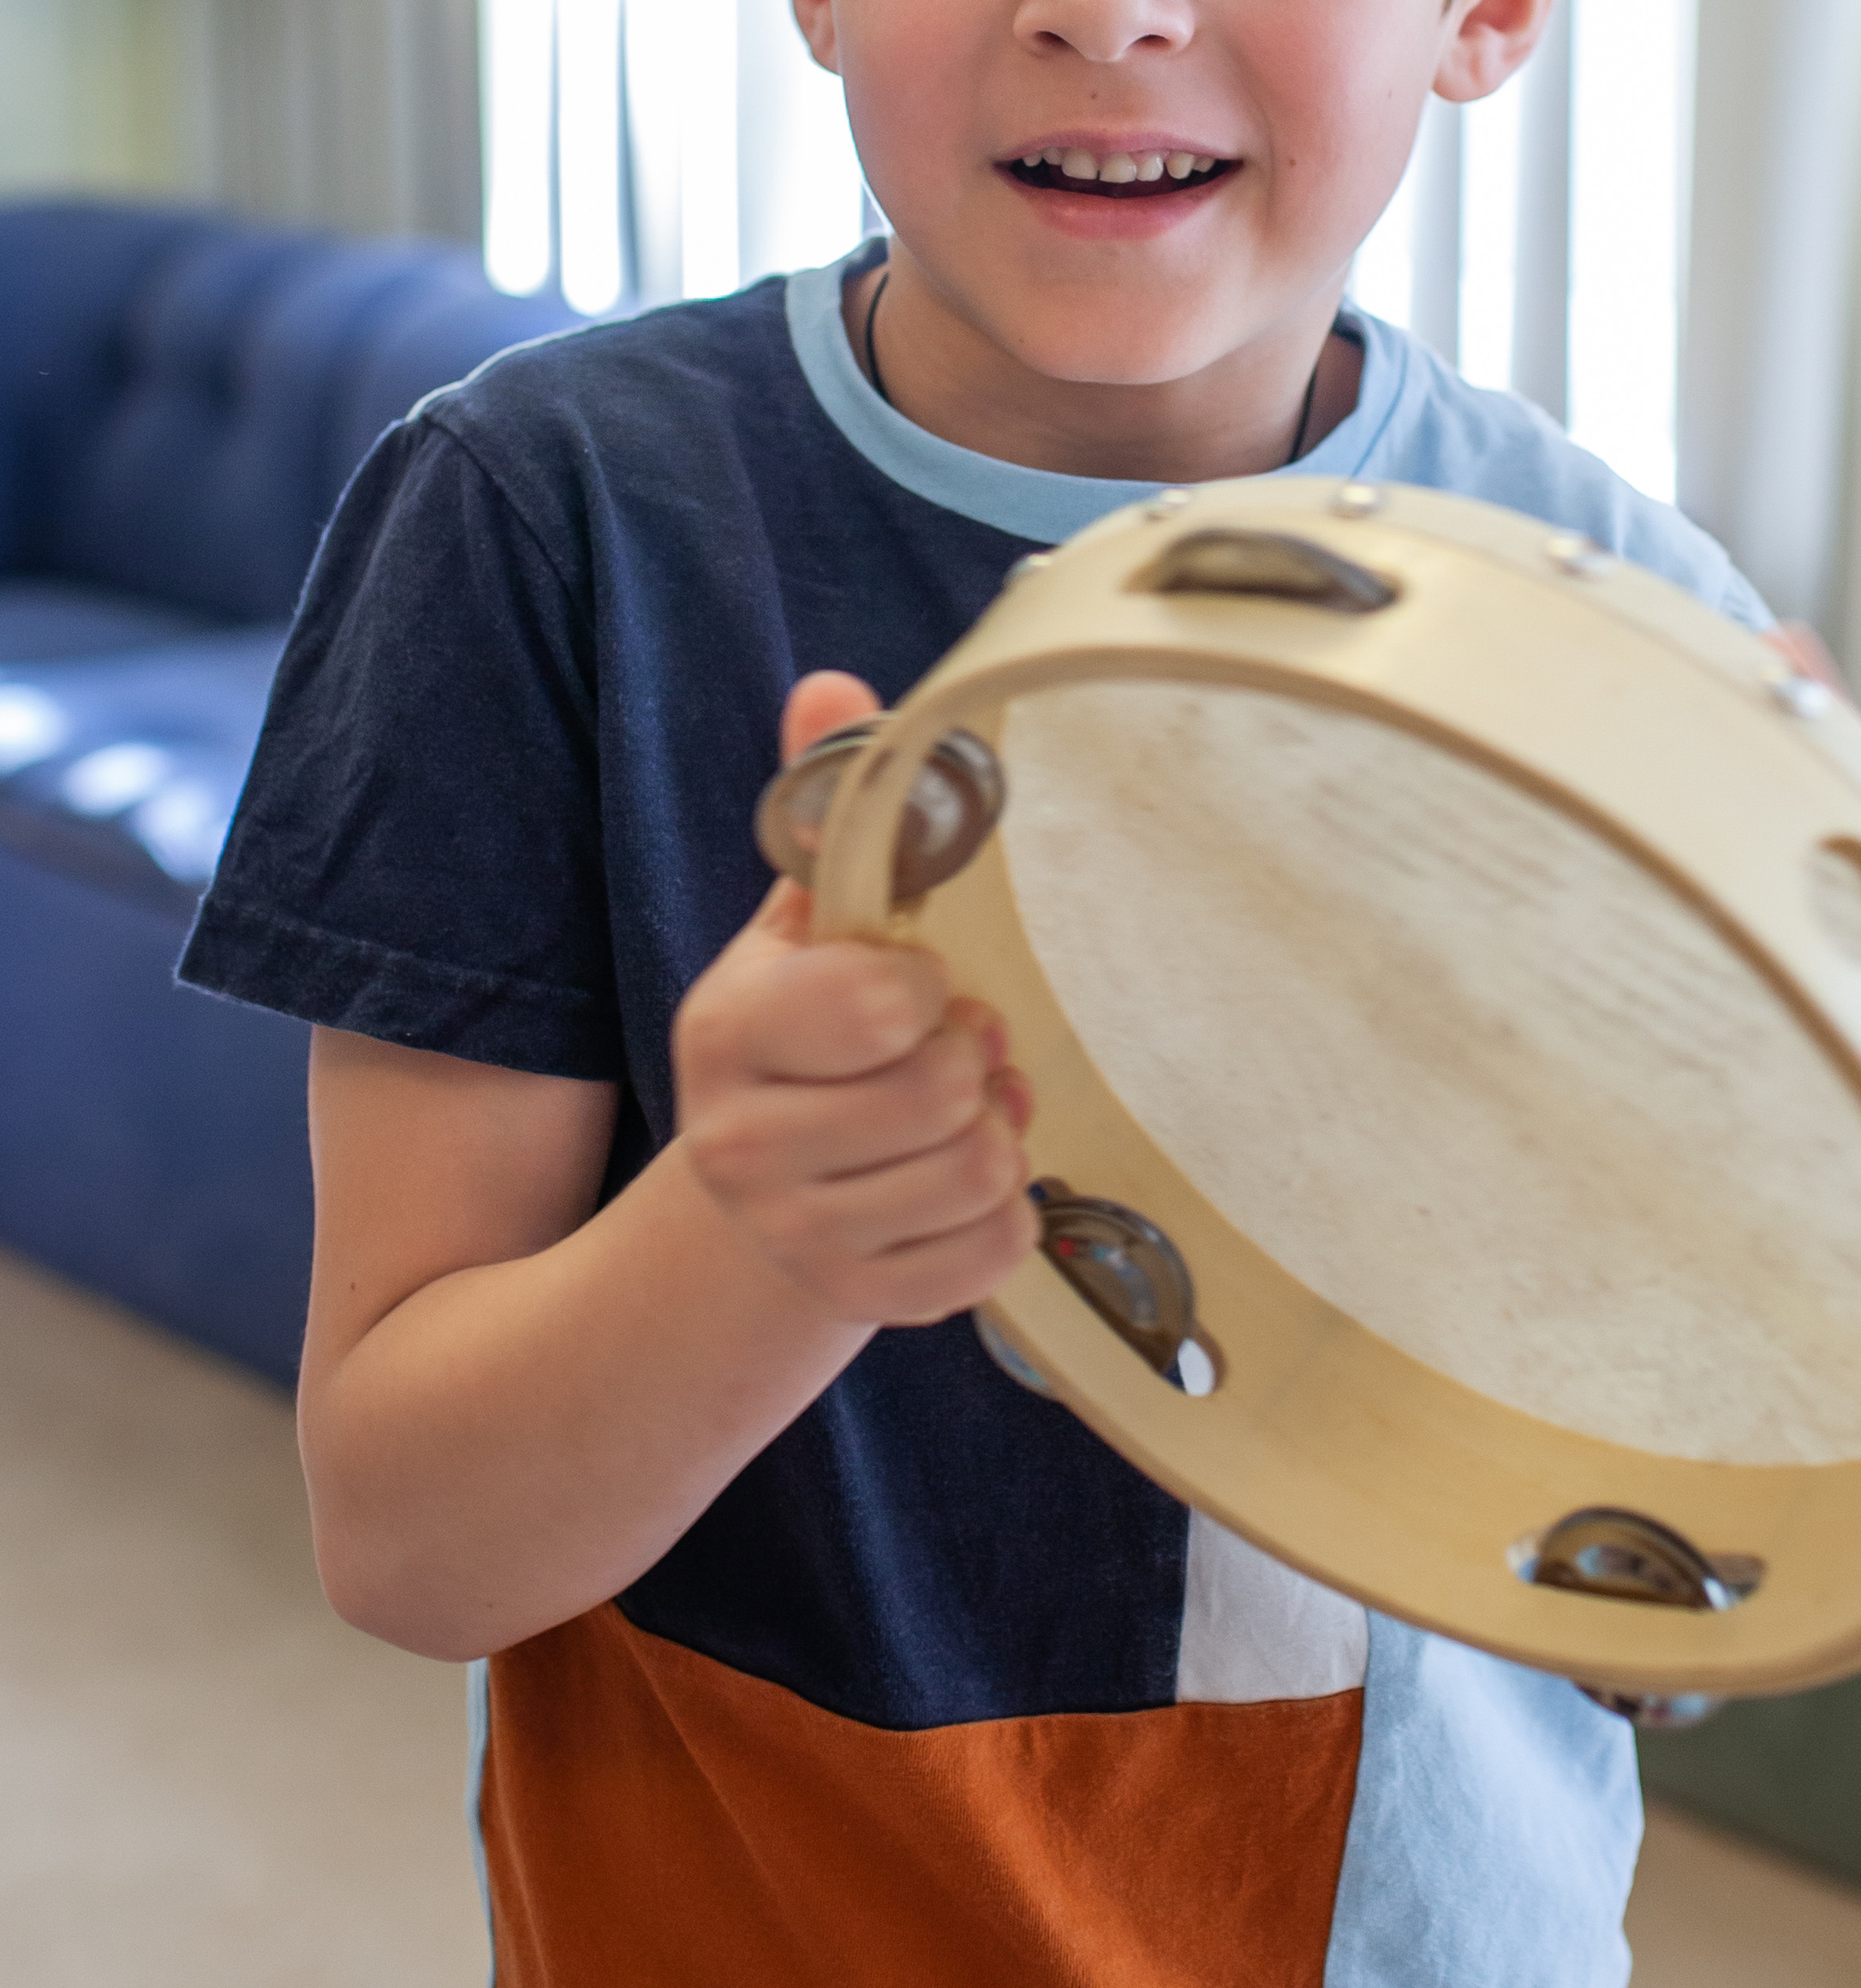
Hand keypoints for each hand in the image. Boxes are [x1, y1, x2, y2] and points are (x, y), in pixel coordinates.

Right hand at [669, 670, 1034, 1324]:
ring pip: (981, 1172)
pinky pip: (997, 1251)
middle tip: (942, 1054)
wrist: (745, 1219)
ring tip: (954, 1117)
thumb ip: (826, 805)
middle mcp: (744, 1143)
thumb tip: (835, 684)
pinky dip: (1003, 1215)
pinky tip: (955, 1187)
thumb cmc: (800, 1043)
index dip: (925, 988)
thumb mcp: (797, 926)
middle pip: (946, 1091)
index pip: (881, 1002)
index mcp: (731, 1027)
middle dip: (970, 1062)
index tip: (907, 987)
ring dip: (994, 1137)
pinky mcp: (863, 1303)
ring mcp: (800, 1237)